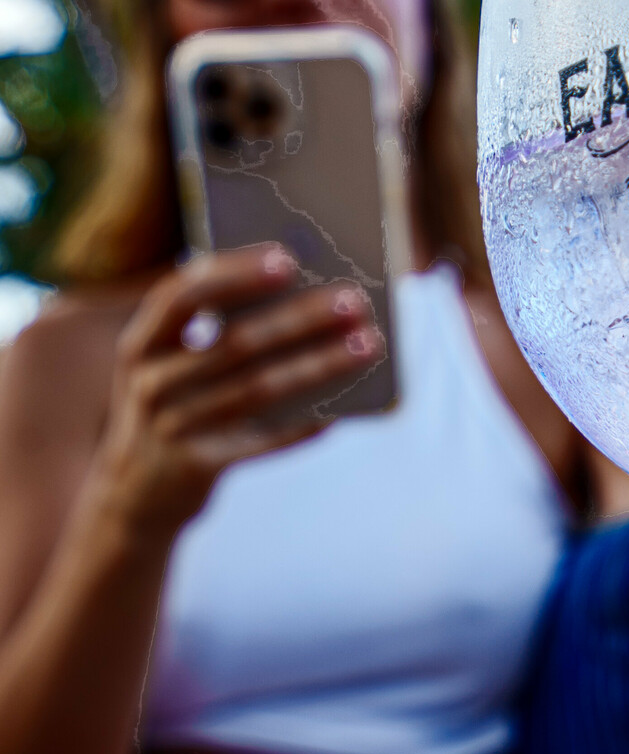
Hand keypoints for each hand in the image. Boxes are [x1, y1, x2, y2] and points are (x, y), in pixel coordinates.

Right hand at [92, 246, 382, 538]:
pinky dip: (306, 420)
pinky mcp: (199, 468)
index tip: (287, 258)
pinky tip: (344, 406)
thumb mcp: (170, 366)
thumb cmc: (173, 407)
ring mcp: (172, 428)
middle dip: (300, 318)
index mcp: (141, 343)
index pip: (183, 295)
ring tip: (367, 344)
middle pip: (235, 343)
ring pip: (260, 389)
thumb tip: (302, 293)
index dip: (234, 275)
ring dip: (320, 364)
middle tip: (353, 299)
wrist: (136, 496)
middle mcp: (150, 383)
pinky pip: (265, 439)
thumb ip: (213, 330)